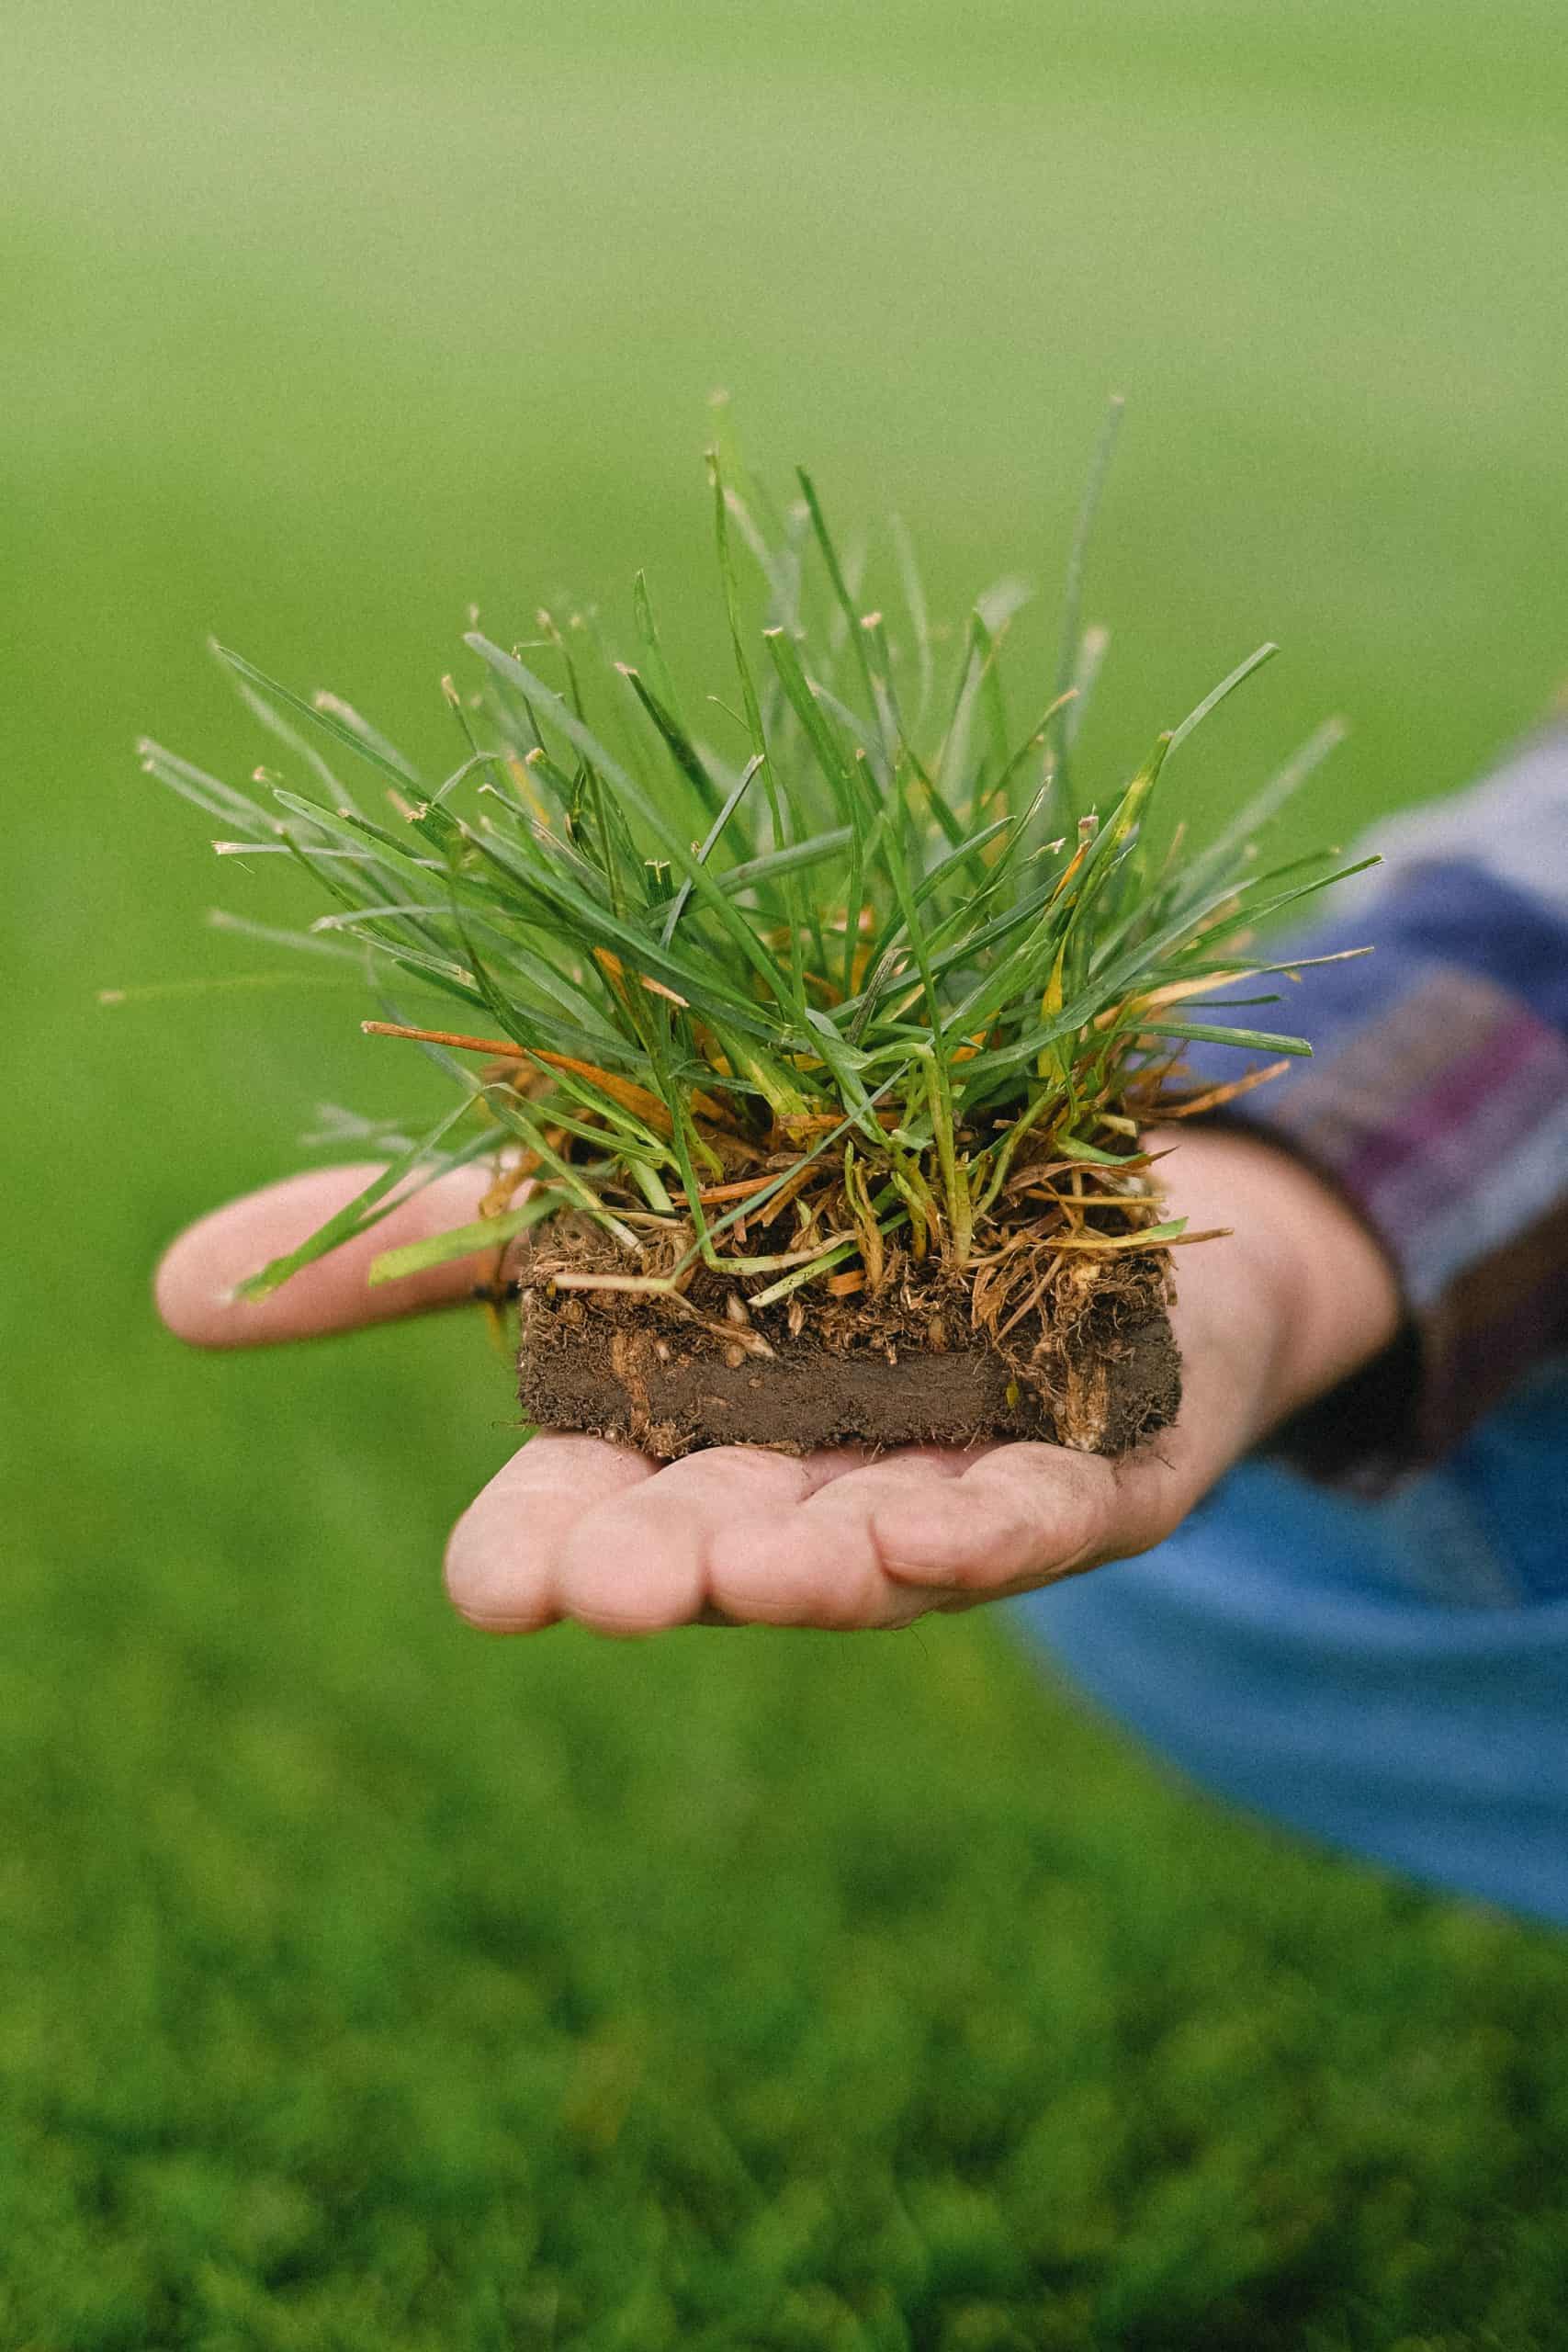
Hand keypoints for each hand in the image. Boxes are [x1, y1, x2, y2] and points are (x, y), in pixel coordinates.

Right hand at [155, 1129, 1399, 1635]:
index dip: (536, 1551)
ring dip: (830, 1565)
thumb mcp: (590, 1201)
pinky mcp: (1090, 1465)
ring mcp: (947, 1480)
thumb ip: (414, 1248)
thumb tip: (170, 1293)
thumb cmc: (786, 1211)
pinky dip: (1004, 1524)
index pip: (580, 1512)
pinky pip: (1051, 1511)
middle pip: (724, 1539)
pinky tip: (954, 1530)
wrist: (1049, 1164)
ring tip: (786, 1572)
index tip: (490, 1584)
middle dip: (674, 1566)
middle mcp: (800, 1482)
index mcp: (676, 1437)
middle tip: (620, 1585)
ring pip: (881, 1543)